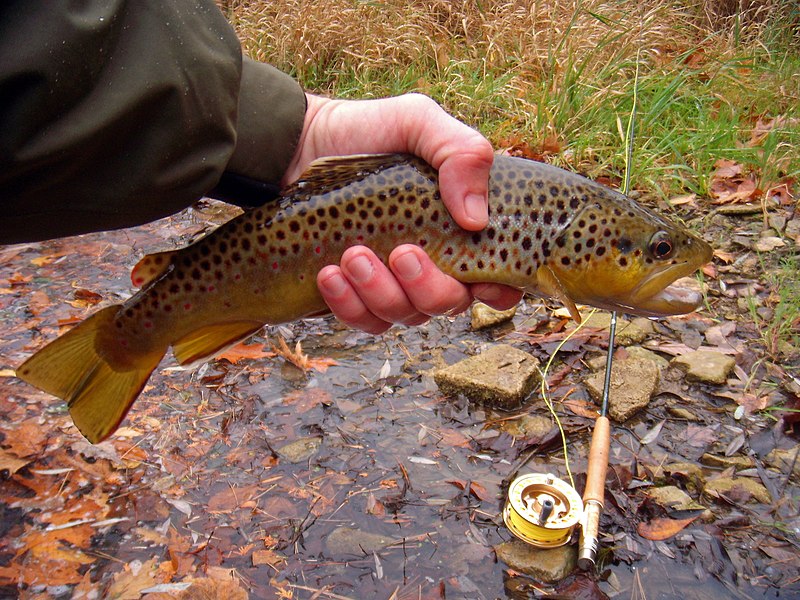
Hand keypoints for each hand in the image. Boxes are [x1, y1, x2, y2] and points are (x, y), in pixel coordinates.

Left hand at [284, 93, 522, 332]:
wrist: (299, 145)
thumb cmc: (368, 131)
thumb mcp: (417, 121)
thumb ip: (460, 151)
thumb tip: (477, 219)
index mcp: (461, 229)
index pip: (498, 278)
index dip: (499, 289)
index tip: (480, 280)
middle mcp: (434, 264)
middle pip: (449, 304)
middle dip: (427, 287)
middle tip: (399, 252)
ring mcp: (394, 284)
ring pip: (404, 315)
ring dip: (380, 292)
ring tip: (352, 254)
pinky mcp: (355, 296)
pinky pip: (362, 321)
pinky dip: (347, 304)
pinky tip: (329, 274)